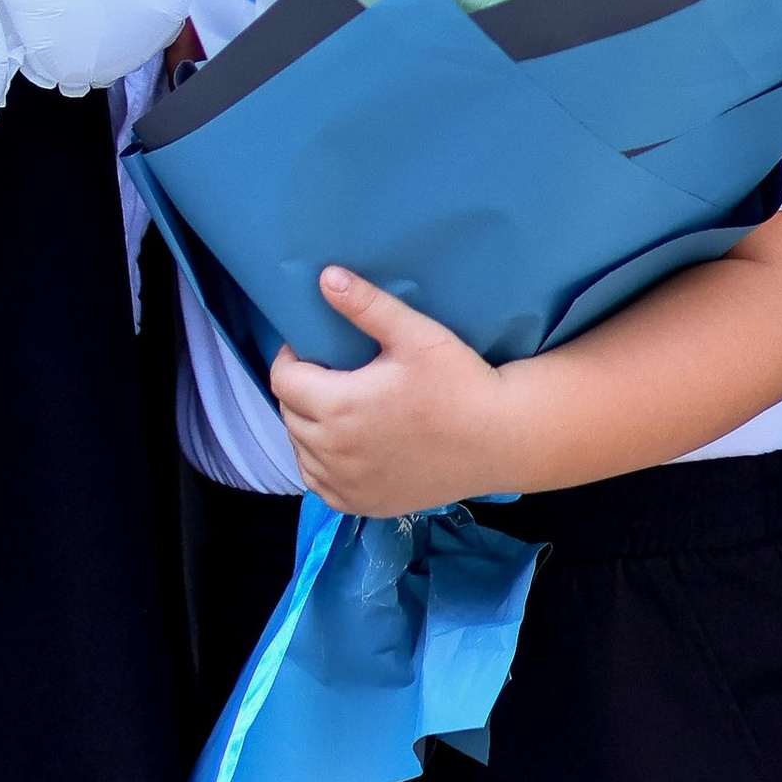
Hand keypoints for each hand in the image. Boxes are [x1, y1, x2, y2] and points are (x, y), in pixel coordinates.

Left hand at [271, 267, 514, 513]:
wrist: (498, 439)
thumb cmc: (459, 382)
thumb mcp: (415, 334)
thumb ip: (367, 305)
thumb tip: (326, 277)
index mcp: (338, 406)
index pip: (283, 381)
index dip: (290, 359)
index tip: (310, 348)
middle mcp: (333, 451)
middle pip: (289, 415)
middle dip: (299, 390)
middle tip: (328, 372)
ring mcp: (347, 484)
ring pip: (301, 451)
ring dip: (307, 427)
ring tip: (334, 406)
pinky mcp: (363, 505)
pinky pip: (319, 484)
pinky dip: (320, 464)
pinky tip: (343, 446)